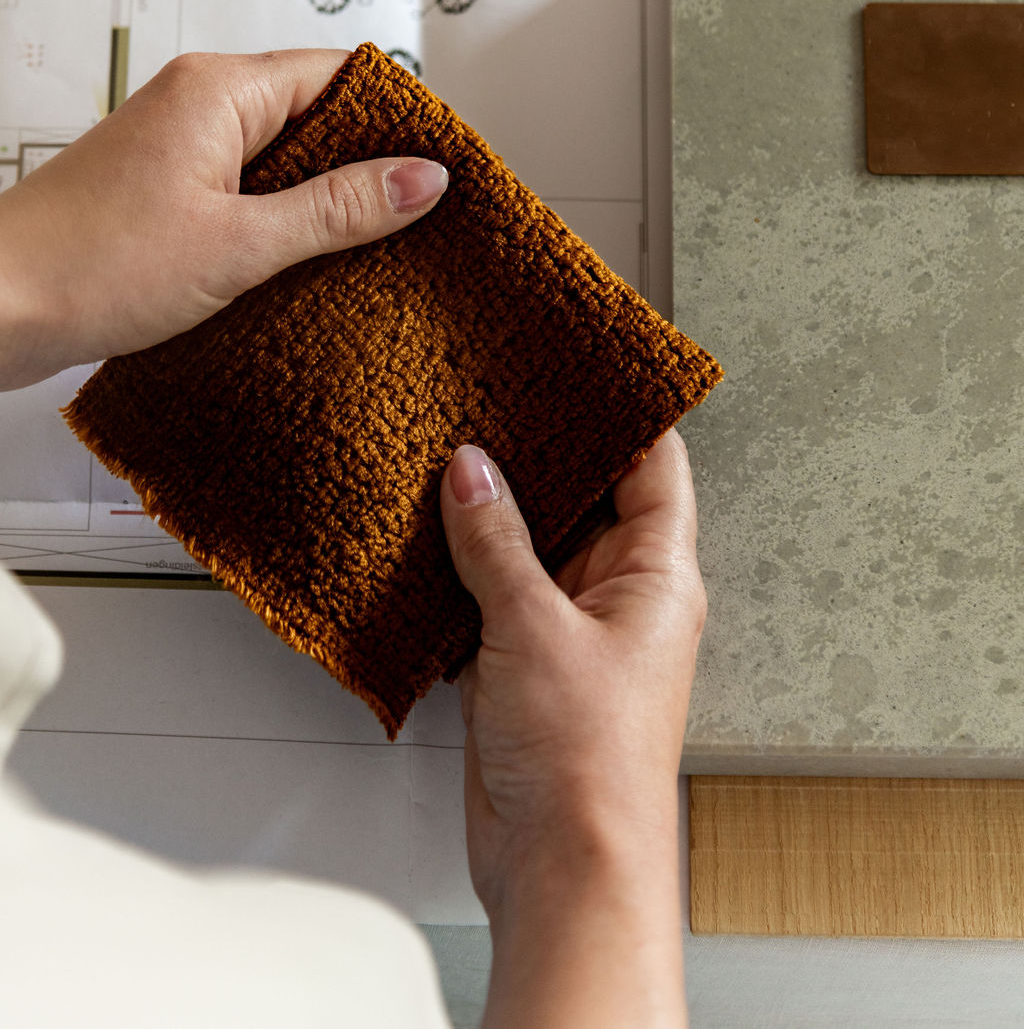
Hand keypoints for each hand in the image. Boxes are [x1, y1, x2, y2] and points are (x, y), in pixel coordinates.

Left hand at [0, 49, 448, 390]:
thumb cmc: (89, 266)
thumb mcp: (240, 243)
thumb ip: (338, 210)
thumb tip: (422, 178)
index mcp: (220, 89)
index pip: (340, 74)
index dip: (400, 116)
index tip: (444, 162)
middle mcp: (199, 104)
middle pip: (316, 115)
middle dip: (369, 165)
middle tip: (422, 218)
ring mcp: (179, 148)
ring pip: (282, 159)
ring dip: (323, 202)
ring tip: (374, 250)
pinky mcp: (165, 193)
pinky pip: (246, 192)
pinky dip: (280, 224)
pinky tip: (306, 268)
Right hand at [440, 428, 704, 1027]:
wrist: (562, 870)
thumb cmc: (589, 766)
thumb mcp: (536, 628)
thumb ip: (498, 543)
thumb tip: (474, 471)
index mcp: (657, 576)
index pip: (653, 464)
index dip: (624, 408)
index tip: (584, 359)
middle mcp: (620, 596)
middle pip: (586, 496)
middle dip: (539, 453)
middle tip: (491, 394)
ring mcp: (570, 630)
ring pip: (533, 545)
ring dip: (494, 512)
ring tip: (445, 450)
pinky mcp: (525, 664)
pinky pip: (495, 594)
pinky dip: (464, 567)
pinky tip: (425, 535)